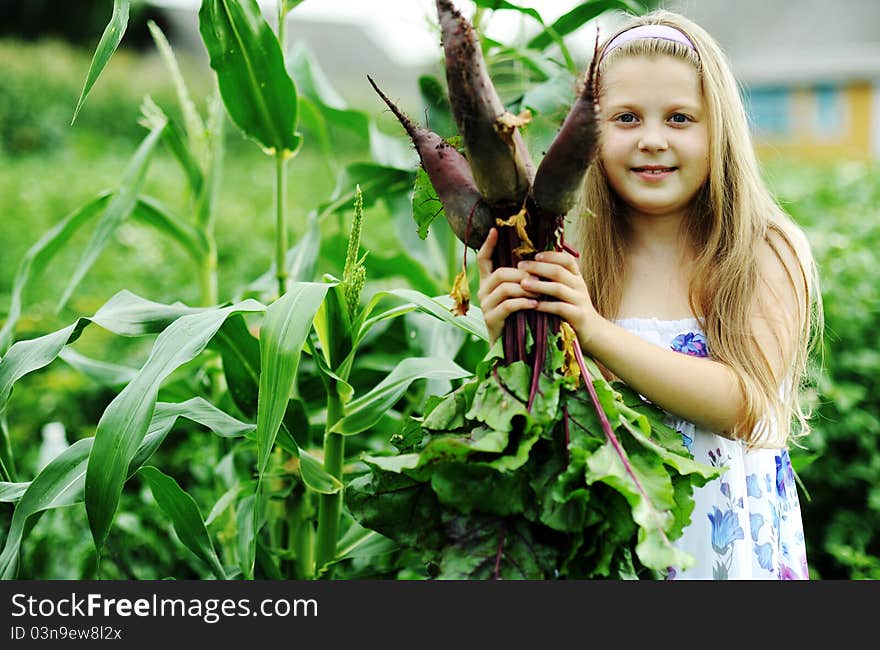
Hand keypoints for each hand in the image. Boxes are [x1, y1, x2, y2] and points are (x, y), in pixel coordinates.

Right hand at [476, 228, 539, 344]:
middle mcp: (483, 292)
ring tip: (541, 293)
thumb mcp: (521, 296)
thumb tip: (537, 261)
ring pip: (504, 287)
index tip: (495, 229)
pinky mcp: (491, 320)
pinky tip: (536, 305)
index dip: (488, 244)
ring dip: (526, 289)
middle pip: (500, 273)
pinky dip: (524, 303)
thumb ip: (523, 280)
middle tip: (540, 279)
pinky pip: (508, 305)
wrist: (515, 349)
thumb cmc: (521, 318)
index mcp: (489, 283)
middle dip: (522, 274)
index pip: (483, 259)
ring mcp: (485, 306)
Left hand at [516, 249, 600, 346]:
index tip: (535, 255)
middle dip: (538, 267)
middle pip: (559, 271)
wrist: (593, 331)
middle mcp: (580, 286)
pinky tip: (532, 305)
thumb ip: (556, 280)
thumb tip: (530, 268)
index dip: (551, 255)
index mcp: (577, 277)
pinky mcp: (578, 316)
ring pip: (558, 288)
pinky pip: (560, 308)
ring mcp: (580, 300)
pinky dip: (545, 306)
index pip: (567, 260)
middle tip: (520, 266)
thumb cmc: (573, 309)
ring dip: (539, 285)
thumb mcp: (568, 291)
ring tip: (522, 284)